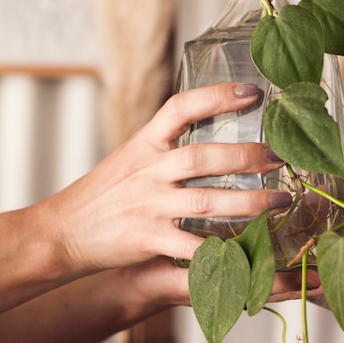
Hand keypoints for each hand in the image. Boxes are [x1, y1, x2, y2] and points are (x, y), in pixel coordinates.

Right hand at [38, 83, 290, 277]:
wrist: (62, 231)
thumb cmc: (104, 192)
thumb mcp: (132, 154)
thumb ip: (166, 141)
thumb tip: (207, 118)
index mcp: (145, 143)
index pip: (180, 108)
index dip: (216, 96)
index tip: (252, 92)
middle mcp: (149, 170)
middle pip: (203, 157)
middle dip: (247, 157)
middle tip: (281, 156)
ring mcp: (149, 205)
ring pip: (206, 200)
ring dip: (249, 201)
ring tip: (281, 199)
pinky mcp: (148, 239)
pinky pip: (192, 246)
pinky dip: (221, 251)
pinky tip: (249, 251)